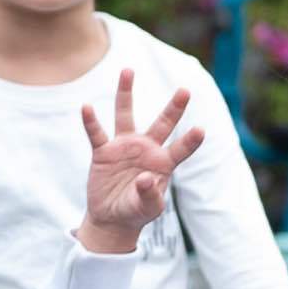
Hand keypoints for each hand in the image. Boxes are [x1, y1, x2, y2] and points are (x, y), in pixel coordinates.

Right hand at [72, 68, 204, 249]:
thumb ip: (149, 195)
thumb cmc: (136, 212)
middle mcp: (147, 148)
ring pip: (126, 114)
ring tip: (128, 70)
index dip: (190, 141)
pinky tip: (87, 107)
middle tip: (186, 90)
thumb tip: (145, 179)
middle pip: (163, 123)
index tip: (200, 130)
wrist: (112, 218)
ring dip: (126, 93)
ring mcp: (124, 147)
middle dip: (174, 108)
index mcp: (163, 163)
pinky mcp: (103, 152)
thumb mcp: (148, 209)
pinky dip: (91, 121)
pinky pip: (96, 134)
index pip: (181, 149)